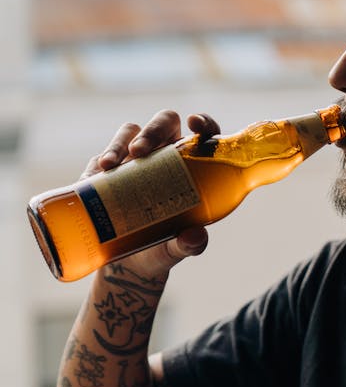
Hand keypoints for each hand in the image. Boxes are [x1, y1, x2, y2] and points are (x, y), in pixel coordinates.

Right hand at [83, 109, 221, 273]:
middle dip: (153, 130)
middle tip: (140, 151)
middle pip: (164, 123)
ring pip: (132, 131)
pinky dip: (104, 156)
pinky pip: (107, 152)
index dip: (204, 122)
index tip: (195, 124)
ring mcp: (135, 160)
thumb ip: (189, 244)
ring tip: (110, 165)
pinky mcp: (109, 168)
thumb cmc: (160, 250)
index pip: (203, 134)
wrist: (126, 264)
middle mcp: (165, 156)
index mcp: (192, 167)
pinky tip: (101, 170)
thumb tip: (196, 237)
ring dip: (122, 142)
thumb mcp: (175, 250)